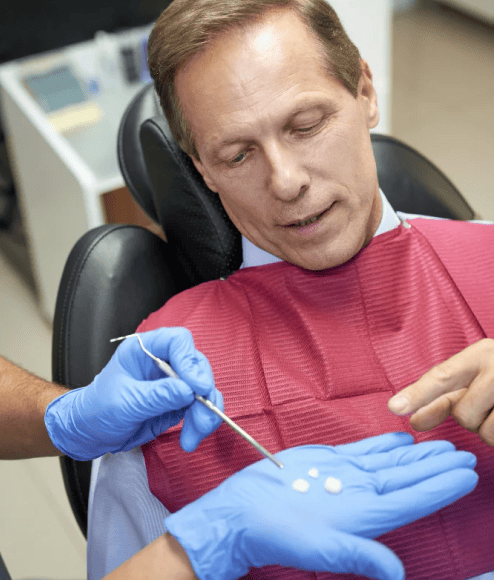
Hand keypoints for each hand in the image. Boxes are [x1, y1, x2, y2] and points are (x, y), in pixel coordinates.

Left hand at [44, 328, 222, 459]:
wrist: (90, 434)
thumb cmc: (97, 411)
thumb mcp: (124, 404)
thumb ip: (156, 396)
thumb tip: (189, 391)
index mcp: (143, 349)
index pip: (177, 342)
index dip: (190, 361)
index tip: (197, 387)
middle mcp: (162, 361)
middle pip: (196, 365)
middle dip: (204, 392)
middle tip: (203, 416)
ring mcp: (173, 381)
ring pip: (203, 388)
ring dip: (206, 412)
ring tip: (195, 436)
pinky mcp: (178, 401)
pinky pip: (200, 407)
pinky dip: (201, 422)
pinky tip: (190, 438)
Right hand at [165, 432, 477, 579]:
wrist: (243, 512)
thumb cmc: (277, 534)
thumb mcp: (319, 549)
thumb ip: (359, 555)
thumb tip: (398, 574)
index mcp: (362, 517)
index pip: (412, 501)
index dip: (441, 488)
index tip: (467, 476)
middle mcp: (359, 496)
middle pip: (407, 479)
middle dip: (437, 467)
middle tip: (465, 454)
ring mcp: (345, 477)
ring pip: (390, 463)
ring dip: (417, 454)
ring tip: (442, 444)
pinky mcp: (329, 462)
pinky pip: (364, 451)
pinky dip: (384, 443)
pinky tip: (402, 439)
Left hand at [388, 339, 493, 444]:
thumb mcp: (476, 374)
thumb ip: (443, 395)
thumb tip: (409, 418)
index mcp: (482, 354)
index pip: (443, 376)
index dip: (419, 393)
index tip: (395, 408)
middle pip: (465, 415)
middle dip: (473, 419)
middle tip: (489, 405)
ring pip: (487, 433)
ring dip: (493, 431)